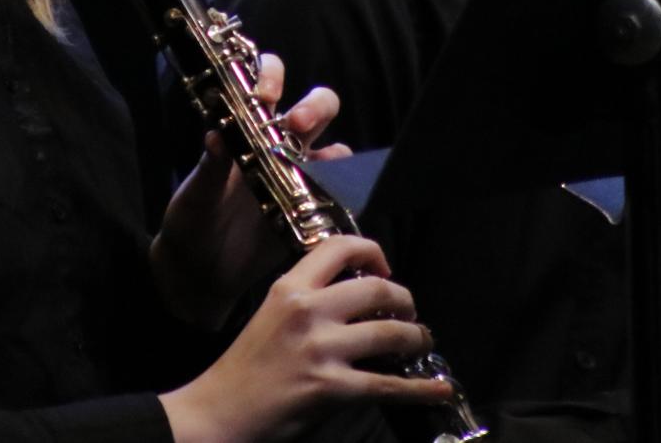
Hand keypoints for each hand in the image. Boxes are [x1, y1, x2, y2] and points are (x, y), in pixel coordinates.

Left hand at [150, 53, 349, 327]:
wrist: (198, 271)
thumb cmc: (191, 221)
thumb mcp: (195, 193)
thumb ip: (208, 166)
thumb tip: (214, 134)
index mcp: (247, 131)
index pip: (268, 83)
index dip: (272, 77)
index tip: (264, 95)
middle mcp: (280, 147)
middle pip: (318, 106)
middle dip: (315, 106)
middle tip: (297, 124)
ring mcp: (299, 178)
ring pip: (336, 147)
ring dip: (333, 148)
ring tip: (315, 165)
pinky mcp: (311, 211)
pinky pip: (339, 194)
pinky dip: (342, 192)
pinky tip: (330, 197)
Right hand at [158, 235, 456, 442]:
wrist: (220, 412)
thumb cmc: (245, 368)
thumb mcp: (270, 315)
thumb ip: (308, 301)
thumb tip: (357, 298)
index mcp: (290, 287)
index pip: (340, 247)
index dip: (374, 252)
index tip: (385, 268)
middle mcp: (308, 310)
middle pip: (377, 288)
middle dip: (405, 300)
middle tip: (409, 313)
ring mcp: (321, 349)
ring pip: (391, 333)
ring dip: (416, 338)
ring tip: (421, 343)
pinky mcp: (331, 387)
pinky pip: (390, 385)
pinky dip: (422, 388)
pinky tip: (440, 388)